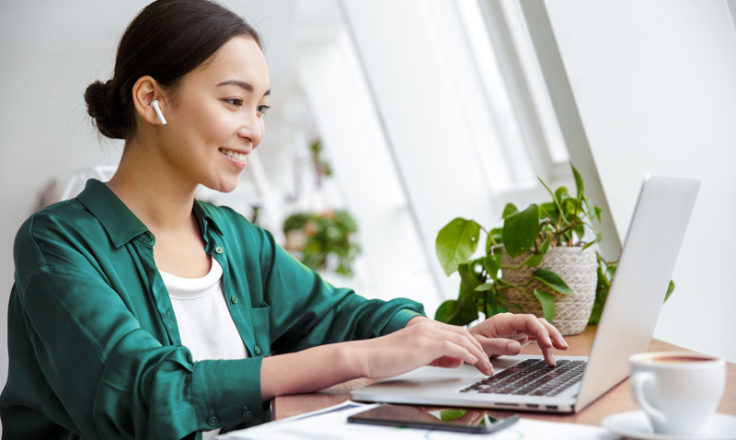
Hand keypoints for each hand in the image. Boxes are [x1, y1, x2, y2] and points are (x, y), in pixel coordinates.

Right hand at [353, 317, 493, 378]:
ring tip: (485, 367)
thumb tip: (457, 360)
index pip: (455, 332)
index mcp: (424, 326)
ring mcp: (425, 333)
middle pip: (462, 333)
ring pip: (461, 339)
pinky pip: (452, 346)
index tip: (481, 358)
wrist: (365, 356)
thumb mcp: (416, 357)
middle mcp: (427, 326)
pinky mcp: (423, 343)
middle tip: (488, 364)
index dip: (471, 345)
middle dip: (479, 349)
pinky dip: (466, 354)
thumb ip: (437, 357)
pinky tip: (474, 362)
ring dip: (477, 354)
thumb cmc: (386, 358)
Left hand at [469, 313, 567, 366]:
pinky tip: (549, 356)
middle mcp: (513, 322)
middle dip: (551, 333)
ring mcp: (517, 329)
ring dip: (551, 339)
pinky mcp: (519, 336)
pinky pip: (535, 338)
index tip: (547, 344)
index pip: (528, 320)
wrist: (465, 342)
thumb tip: (518, 347)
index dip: (540, 330)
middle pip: (538, 323)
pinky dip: (544, 346)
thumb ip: (498, 345)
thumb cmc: (471, 342)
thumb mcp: (481, 345)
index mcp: (504, 321)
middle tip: (561, 347)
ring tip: (560, 352)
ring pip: (539, 329)